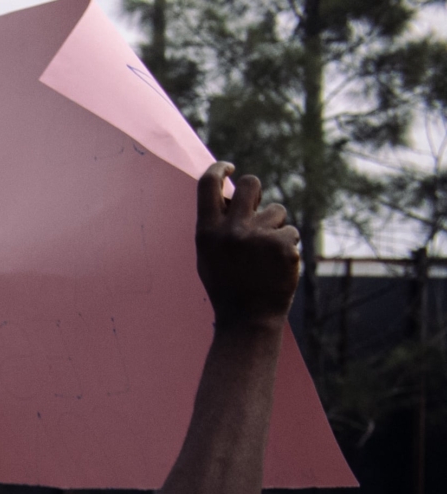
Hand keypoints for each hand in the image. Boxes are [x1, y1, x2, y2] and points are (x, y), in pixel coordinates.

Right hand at [194, 164, 298, 329]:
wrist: (248, 320)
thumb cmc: (227, 286)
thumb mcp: (209, 256)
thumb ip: (217, 226)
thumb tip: (230, 194)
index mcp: (207, 232)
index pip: (208, 184)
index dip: (219, 169)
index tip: (229, 168)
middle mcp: (232, 230)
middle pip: (250, 184)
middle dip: (256, 192)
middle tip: (256, 207)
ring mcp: (259, 237)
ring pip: (277, 210)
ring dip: (274, 226)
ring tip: (265, 255)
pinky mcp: (284, 246)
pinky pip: (290, 233)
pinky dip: (286, 248)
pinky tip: (276, 267)